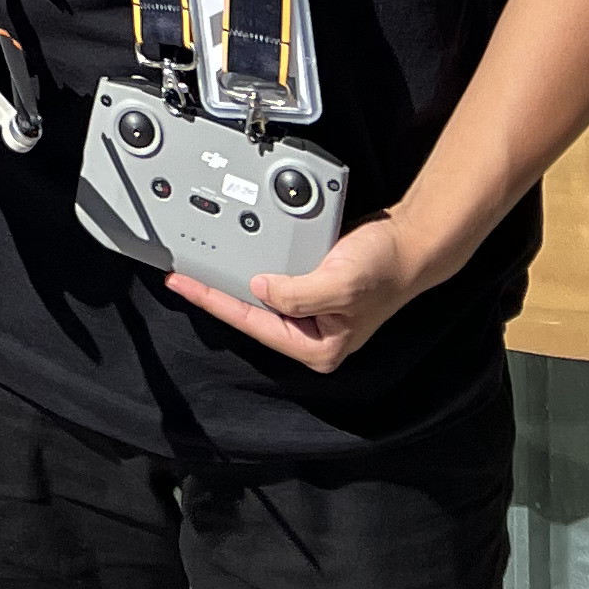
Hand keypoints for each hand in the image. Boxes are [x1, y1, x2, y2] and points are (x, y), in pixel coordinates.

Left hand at [159, 213, 422, 368]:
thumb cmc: (384, 269)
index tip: (183, 284)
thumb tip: (258, 289)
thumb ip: (297, 294)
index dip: (213, 301)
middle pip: (250, 311)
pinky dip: (253, 260)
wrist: (408, 242)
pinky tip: (234, 249)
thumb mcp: (340, 284)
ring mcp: (310, 309)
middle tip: (181, 272)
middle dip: (217, 291)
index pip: (252, 323)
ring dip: (233, 274)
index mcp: (316, 347)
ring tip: (199, 260)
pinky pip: (273, 273)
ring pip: (259, 292)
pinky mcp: (311, 284)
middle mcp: (311, 332)